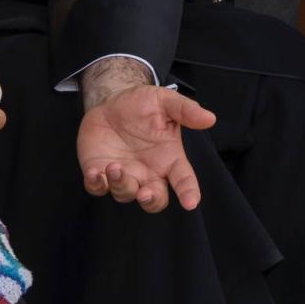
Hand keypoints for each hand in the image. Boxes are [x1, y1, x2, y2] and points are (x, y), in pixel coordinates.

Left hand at [76, 85, 216, 212]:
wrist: (110, 101)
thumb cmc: (142, 105)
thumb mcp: (164, 101)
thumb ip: (185, 110)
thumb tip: (210, 118)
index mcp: (169, 159)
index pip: (184, 180)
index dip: (189, 192)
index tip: (191, 202)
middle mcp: (148, 173)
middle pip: (155, 200)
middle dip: (151, 201)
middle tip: (145, 193)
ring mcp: (124, 176)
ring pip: (125, 194)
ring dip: (121, 185)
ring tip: (115, 166)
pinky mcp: (99, 174)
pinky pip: (97, 188)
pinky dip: (96, 184)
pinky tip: (94, 173)